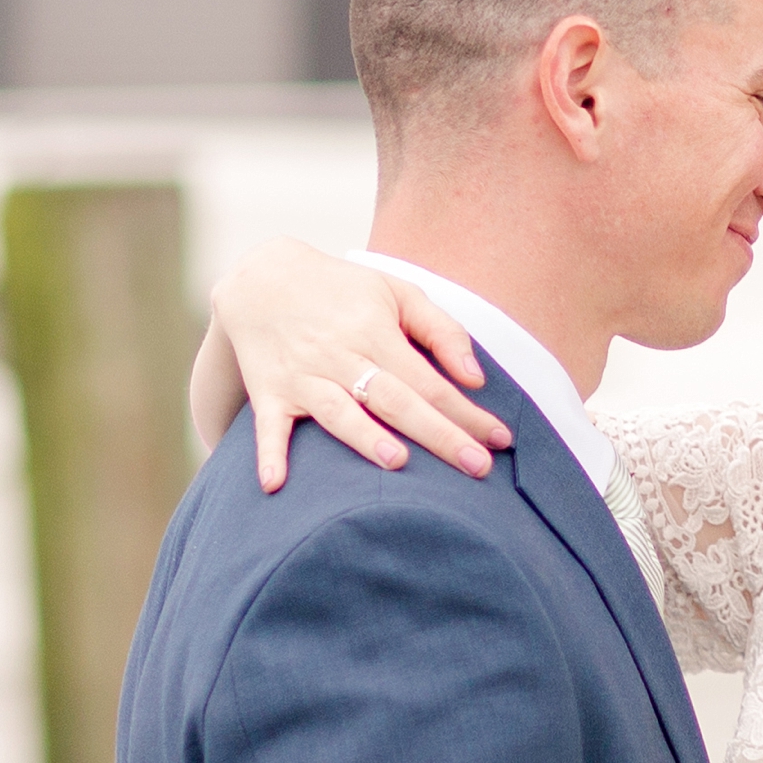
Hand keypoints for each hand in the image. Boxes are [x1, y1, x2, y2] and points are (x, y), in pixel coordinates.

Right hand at [201, 239, 512, 490]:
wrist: (262, 278)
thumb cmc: (343, 291)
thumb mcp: (397, 293)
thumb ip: (442, 331)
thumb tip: (476, 378)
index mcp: (375, 332)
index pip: (430, 382)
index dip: (467, 412)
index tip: (500, 442)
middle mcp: (340, 355)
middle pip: (395, 401)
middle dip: (438, 434)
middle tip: (477, 467)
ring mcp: (302, 376)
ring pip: (336, 411)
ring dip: (362, 435)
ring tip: (395, 461)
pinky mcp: (269, 393)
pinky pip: (268, 428)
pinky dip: (269, 454)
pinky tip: (274, 484)